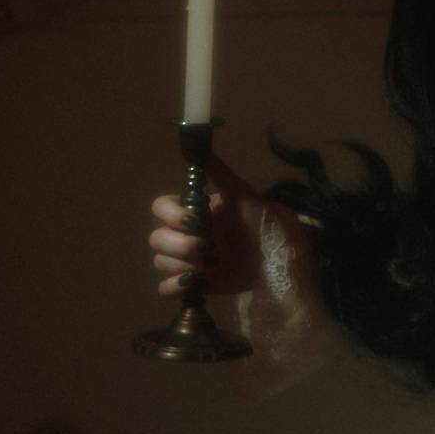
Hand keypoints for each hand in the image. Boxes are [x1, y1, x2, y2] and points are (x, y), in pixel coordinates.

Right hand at [149, 156, 264, 295]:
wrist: (278, 258)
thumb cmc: (261, 223)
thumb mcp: (243, 195)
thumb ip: (219, 172)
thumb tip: (198, 144)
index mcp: (192, 212)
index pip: (159, 208)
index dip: (171, 215)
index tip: (195, 220)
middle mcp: (185, 235)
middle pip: (156, 238)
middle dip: (179, 244)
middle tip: (208, 248)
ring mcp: (187, 261)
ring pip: (159, 262)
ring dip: (180, 265)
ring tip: (209, 266)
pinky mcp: (194, 284)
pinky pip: (166, 289)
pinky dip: (175, 287)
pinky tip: (195, 283)